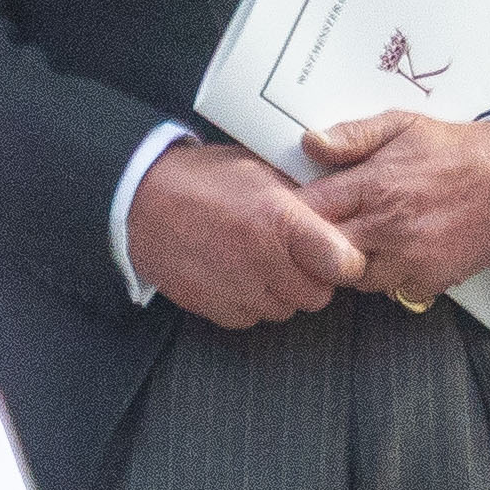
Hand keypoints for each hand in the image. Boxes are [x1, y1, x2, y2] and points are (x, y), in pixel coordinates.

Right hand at [128, 140, 364, 327]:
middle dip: (313, 278)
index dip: (347, 261)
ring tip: (263, 262)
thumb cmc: (206, 180)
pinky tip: (240, 275)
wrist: (143, 202)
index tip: (342, 256)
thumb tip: (343, 207)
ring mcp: (237, 287)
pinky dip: (251, 303)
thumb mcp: (263, 171)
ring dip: (282, 292)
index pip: (343, 263)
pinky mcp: (213, 306)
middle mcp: (262, 258)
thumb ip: (305, 195)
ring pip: (285, 309)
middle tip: (297, 257)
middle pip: (317, 295)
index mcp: (281, 220)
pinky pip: (251, 318)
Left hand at [299, 112, 489, 306]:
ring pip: (355, 278)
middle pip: (323, 253)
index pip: (309, 211)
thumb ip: (353, 134)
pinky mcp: (433, 278)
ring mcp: (411, 257)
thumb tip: (309, 143)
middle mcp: (389, 226)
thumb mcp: (403, 124)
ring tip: (365, 241)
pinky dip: (391, 278)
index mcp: (375, 185)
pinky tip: (400, 255)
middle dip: (317, 245)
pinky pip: (394, 291)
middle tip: (325, 231)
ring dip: (353, 264)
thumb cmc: (457, 149)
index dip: (293, 215)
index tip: (290, 213)